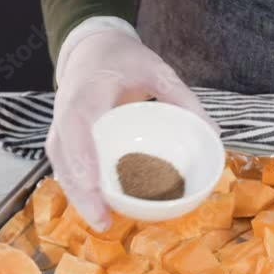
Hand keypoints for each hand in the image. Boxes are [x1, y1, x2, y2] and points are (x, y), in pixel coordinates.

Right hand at [46, 26, 217, 231]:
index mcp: (87, 89)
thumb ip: (181, 97)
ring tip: (103, 224)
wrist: (90, 49)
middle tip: (102, 218)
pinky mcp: (63, 139)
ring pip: (61, 166)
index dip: (82, 152)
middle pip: (64, 153)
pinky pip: (66, 168)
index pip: (77, 122)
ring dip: (79, 197)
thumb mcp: (155, 68)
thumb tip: (214, 132)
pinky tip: (99, 212)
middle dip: (81, 189)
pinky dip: (80, 191)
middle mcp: (65, 110)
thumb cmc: (122, 59)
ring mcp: (60, 126)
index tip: (93, 180)